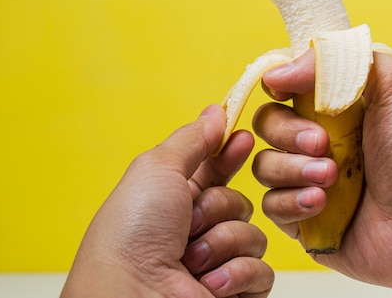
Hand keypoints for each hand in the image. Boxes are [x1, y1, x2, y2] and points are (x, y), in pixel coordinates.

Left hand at [62, 104, 273, 297]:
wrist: (131, 293)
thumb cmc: (132, 231)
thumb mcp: (157, 169)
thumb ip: (192, 139)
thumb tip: (216, 112)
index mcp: (174, 198)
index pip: (215, 169)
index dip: (231, 153)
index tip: (243, 138)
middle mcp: (195, 230)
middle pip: (239, 201)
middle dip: (216, 208)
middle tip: (188, 222)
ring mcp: (215, 262)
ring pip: (253, 235)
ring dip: (221, 243)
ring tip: (190, 259)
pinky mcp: (233, 292)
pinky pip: (261, 271)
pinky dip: (235, 275)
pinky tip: (207, 283)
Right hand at [252, 49, 391, 296]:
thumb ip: (340, 59)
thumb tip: (278, 72)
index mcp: (332, 105)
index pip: (283, 86)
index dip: (277, 87)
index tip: (286, 92)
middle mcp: (314, 139)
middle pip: (266, 123)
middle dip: (288, 133)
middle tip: (323, 144)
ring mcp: (304, 178)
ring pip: (262, 164)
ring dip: (293, 170)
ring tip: (330, 179)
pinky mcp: (300, 215)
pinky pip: (269, 204)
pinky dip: (291, 202)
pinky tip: (321, 204)